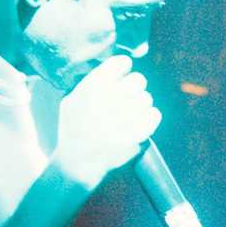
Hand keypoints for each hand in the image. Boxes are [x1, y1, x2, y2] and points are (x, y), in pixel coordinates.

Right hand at [53, 55, 161, 189]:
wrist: (78, 163)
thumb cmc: (72, 130)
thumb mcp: (71, 100)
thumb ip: (90, 83)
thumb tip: (111, 71)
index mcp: (94, 84)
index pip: (122, 63)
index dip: (122, 71)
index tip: (120, 80)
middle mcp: (112, 96)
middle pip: (139, 79)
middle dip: (134, 89)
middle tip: (126, 100)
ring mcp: (126, 115)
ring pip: (147, 98)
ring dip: (141, 106)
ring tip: (130, 116)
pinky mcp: (138, 133)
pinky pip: (154, 115)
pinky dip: (149, 119)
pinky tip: (140, 123)